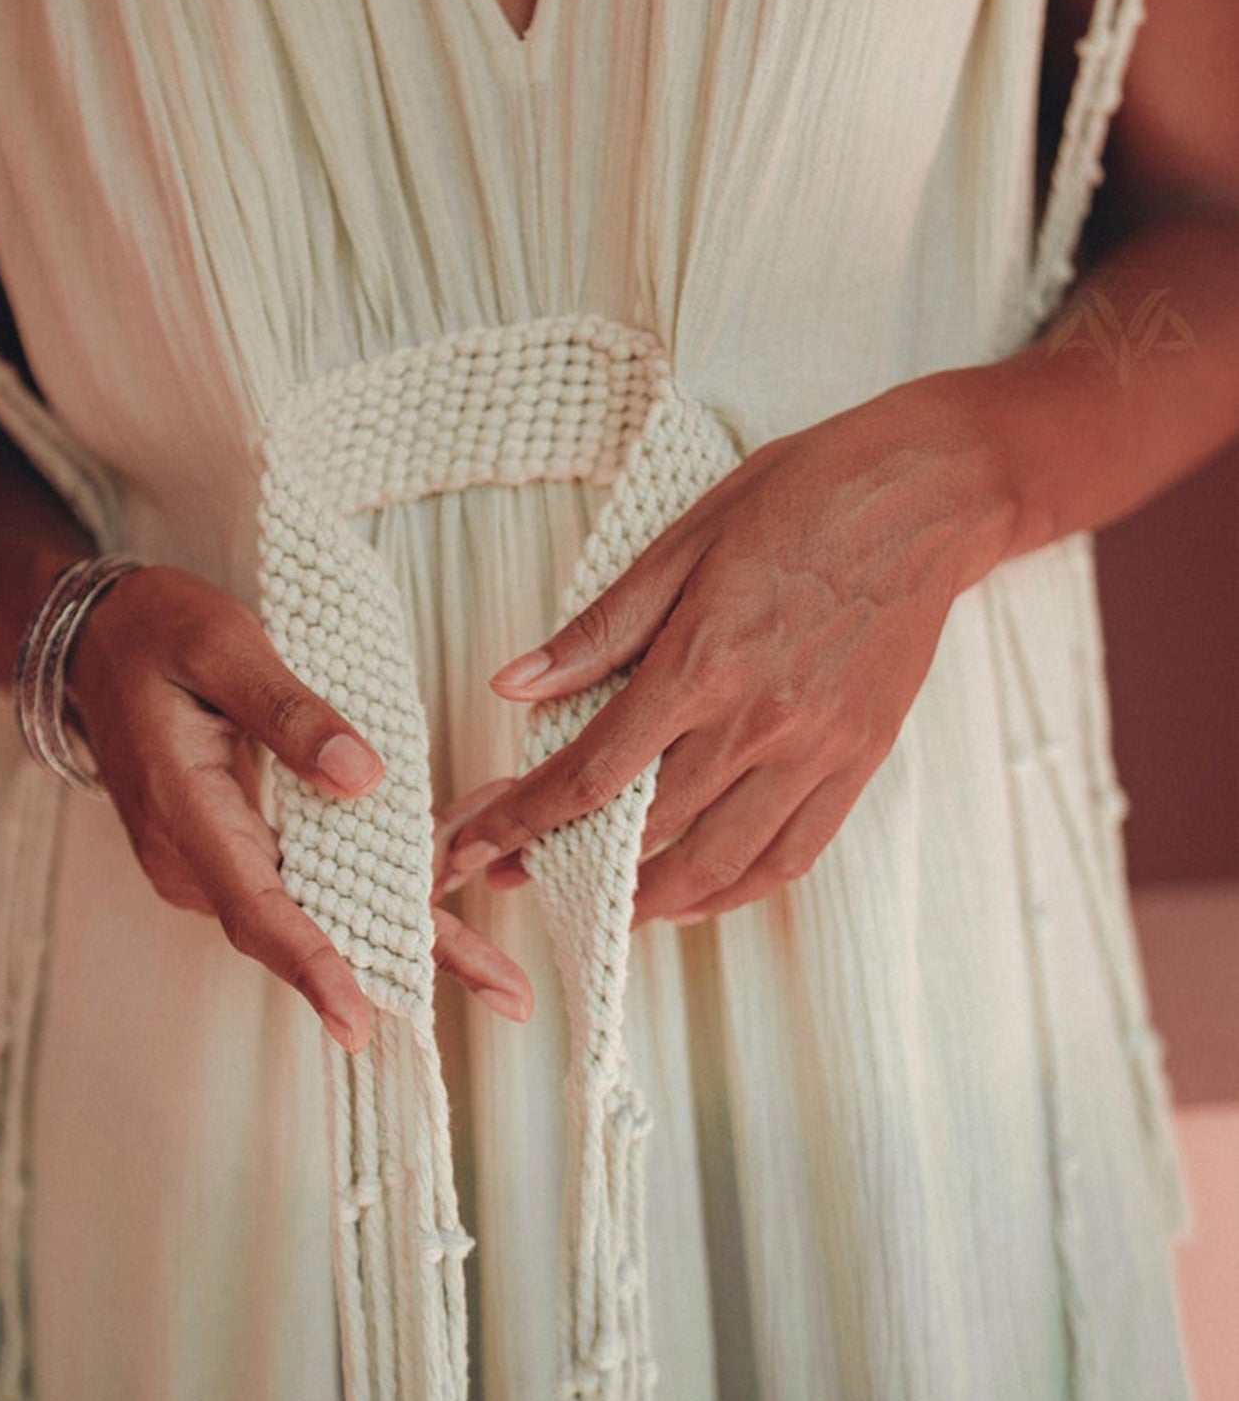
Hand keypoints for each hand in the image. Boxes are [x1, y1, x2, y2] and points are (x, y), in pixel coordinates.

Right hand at [66, 566, 533, 1049]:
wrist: (98, 640)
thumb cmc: (157, 632)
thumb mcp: (222, 646)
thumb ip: (288, 711)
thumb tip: (364, 779)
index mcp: (188, 811)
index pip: (256, 909)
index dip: (314, 968)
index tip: (360, 1023)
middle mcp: (201, 858)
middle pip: (308, 930)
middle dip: (410, 964)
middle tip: (510, 994)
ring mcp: (220, 861)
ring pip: (324, 909)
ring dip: (413, 922)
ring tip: (503, 962)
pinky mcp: (242, 849)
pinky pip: (319, 878)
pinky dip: (390, 879)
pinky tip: (458, 868)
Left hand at [434, 375, 1015, 924]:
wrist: (927, 494)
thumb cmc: (799, 497)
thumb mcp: (683, 541)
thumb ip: (599, 629)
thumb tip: (510, 686)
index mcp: (703, 662)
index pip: (593, 772)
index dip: (523, 818)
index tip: (473, 845)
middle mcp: (760, 722)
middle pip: (647, 829)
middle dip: (565, 863)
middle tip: (514, 876)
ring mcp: (817, 750)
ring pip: (721, 863)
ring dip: (651, 901)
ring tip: (601, 906)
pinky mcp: (860, 759)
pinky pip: (793, 854)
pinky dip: (738, 889)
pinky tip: (698, 894)